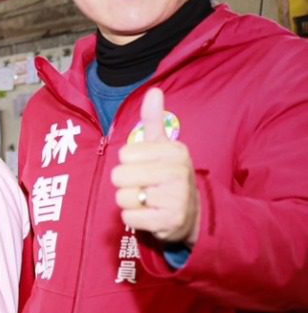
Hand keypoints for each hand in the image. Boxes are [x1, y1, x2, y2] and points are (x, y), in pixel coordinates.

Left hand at [110, 87, 199, 245]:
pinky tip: (150, 215)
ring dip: (130, 203)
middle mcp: (178, 173)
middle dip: (126, 184)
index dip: (128, 163)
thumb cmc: (169, 176)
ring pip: (123, 198)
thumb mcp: (164, 147)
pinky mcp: (169, 221)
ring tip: (148, 201)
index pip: (124, 154)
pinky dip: (134, 219)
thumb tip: (153, 90)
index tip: (146, 167)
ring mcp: (175, 198)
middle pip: (119, 176)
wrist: (192, 213)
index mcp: (174, 151)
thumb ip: (153, 121)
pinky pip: (129, 218)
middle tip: (144, 186)